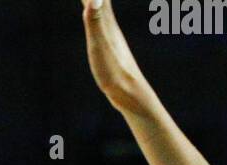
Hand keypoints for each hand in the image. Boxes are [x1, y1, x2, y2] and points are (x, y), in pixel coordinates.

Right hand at [82, 0, 152, 115]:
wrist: (131, 93)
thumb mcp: (100, 47)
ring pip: (100, 4)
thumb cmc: (114, 72)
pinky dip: (95, 7)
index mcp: (105, 20)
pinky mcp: (109, 43)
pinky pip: (100, 17)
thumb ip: (95, 23)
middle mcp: (109, 22)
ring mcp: (110, 32)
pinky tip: (95, 9)